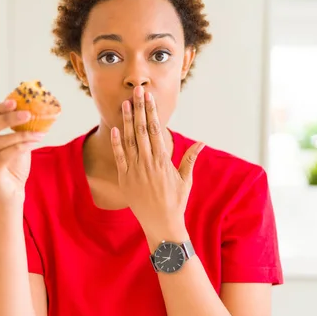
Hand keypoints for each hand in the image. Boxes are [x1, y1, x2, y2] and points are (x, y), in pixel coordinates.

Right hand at [0, 99, 44, 205]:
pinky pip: (6, 154)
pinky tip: (34, 143)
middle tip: (28, 114)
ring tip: (39, 133)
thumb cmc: (14, 169)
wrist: (13, 195)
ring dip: (22, 135)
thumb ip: (17, 131)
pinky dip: (22, 146)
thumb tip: (30, 111)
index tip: (14, 101)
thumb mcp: (16, 145)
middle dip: (9, 118)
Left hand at [110, 86, 204, 241]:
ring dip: (126, 121)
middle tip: (136, 91)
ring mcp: (135, 170)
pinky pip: (120, 158)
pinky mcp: (125, 179)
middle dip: (138, 109)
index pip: (155, 130)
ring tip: (125, 104)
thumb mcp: (186, 179)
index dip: (151, 112)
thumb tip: (201, 142)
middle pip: (141, 130)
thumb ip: (190, 159)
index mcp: (163, 160)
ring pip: (129, 140)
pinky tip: (115, 129)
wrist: (161, 224)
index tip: (149, 98)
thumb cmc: (176, 202)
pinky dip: (116, 143)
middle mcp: (148, 163)